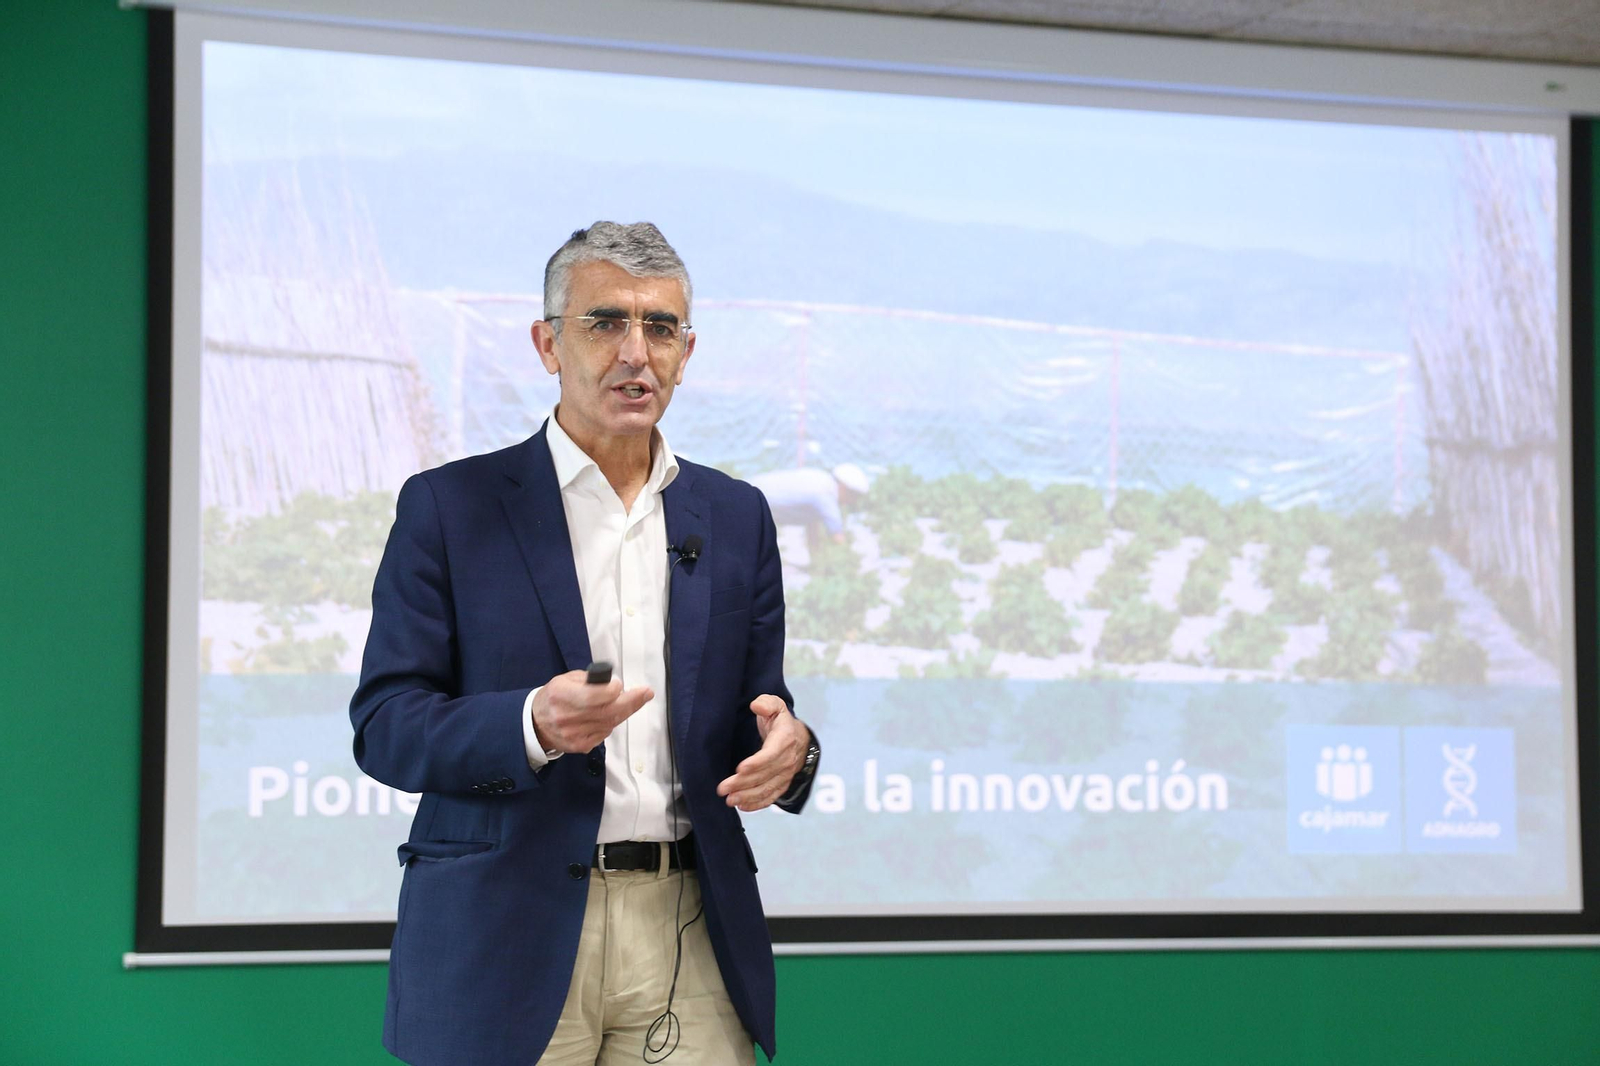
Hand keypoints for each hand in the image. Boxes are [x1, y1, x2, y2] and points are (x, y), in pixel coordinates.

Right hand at [531, 670, 652, 754]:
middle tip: (647, 693)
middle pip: (608, 711)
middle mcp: (566, 717)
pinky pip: (605, 733)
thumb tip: (615, 685)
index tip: (619, 684)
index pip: (594, 695)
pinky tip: (606, 715)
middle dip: (632, 701)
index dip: (612, 690)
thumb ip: (589, 681)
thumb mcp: (566, 680)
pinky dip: (610, 722)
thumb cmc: (555, 696)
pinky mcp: (580, 746)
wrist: (536, 724)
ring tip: (627, 700)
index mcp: (561, 695)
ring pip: (610, 723)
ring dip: (622, 711)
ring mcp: (573, 735)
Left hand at [716, 695, 807, 810]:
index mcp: (785, 739)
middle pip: (765, 775)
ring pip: (767, 788)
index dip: (756, 763)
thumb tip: (756, 706)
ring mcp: (786, 774)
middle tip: (723, 788)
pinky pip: (771, 796)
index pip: (771, 754)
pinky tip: (742, 806)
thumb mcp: (775, 705)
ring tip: (729, 800)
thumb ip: (766, 703)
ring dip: (748, 796)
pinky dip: (757, 803)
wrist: (798, 738)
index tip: (739, 768)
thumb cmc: (780, 721)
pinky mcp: (782, 784)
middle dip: (743, 783)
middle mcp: (787, 760)